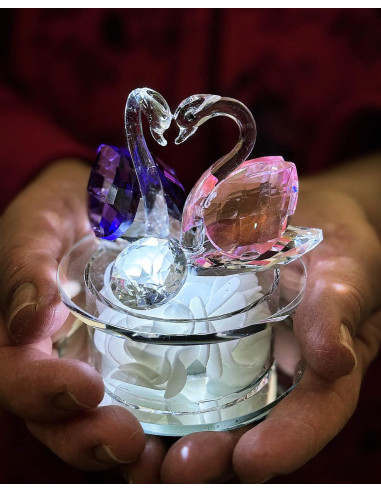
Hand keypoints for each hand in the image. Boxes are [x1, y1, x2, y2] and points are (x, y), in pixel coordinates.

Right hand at [0, 160, 158, 479]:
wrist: (92, 206)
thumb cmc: (55, 215)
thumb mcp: (36, 230)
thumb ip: (28, 267)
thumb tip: (31, 318)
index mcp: (20, 336)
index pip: (17, 377)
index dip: (42, 391)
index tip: (84, 387)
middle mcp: (55, 360)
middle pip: (58, 418)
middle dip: (87, 437)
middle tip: (127, 441)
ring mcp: (95, 361)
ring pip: (100, 418)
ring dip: (127, 445)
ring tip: (163, 455)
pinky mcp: (132, 356)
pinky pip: (144, 395)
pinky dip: (164, 420)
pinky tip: (193, 428)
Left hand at [157, 182, 380, 482]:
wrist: (305, 220)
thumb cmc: (334, 245)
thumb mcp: (344, 271)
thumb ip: (338, 308)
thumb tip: (333, 359)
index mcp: (323, 367)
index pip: (314, 414)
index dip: (288, 443)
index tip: (252, 461)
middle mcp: (280, 376)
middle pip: (253, 430)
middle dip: (216, 457)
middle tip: (176, 469)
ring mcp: (241, 360)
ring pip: (212, 415)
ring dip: (175, 441)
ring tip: (139, 454)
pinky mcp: (208, 340)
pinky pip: (183, 373)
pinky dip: (154, 396)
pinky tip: (122, 403)